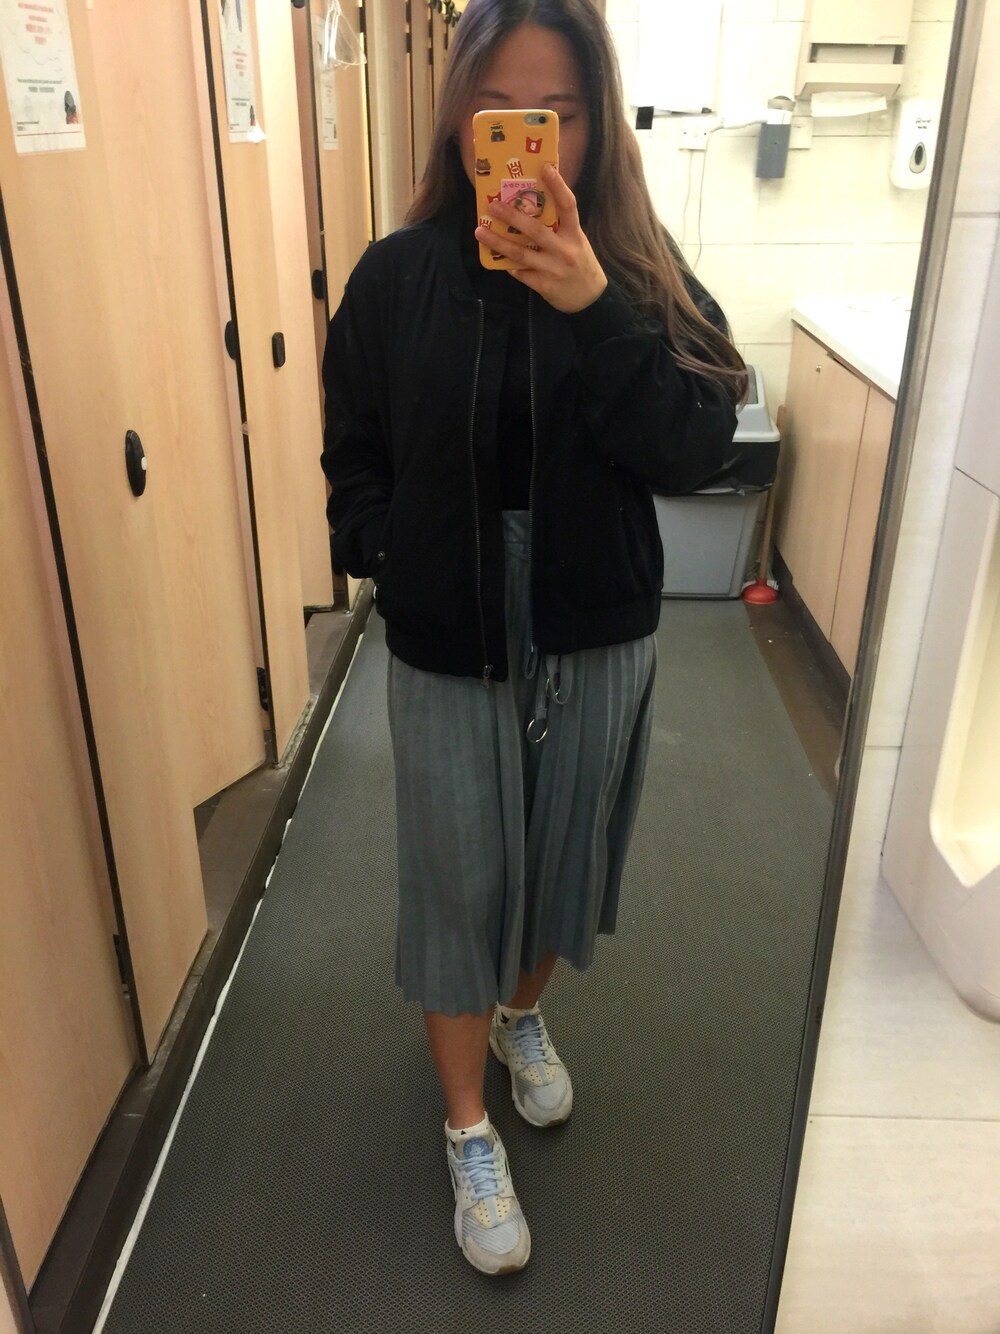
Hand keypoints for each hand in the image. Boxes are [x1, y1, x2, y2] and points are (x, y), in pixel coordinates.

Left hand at [475, 163, 607, 314]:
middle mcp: (564, 250)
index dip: (558, 186)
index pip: (568, 205)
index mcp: (574, 234)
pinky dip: (508, 264)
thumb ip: (560, 226)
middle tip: (493, 206)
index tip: (545, 168)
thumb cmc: (580, 263)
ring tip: (480, 232)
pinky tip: (495, 257)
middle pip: (536, 230)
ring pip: (521, 254)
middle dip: (512, 217)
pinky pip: (521, 273)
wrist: (590, 297)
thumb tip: (536, 202)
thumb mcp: (576, 241)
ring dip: (498, 242)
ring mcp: (553, 269)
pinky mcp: (544, 285)